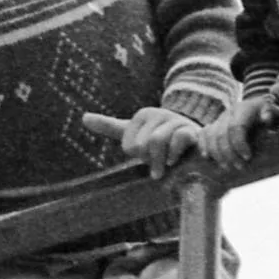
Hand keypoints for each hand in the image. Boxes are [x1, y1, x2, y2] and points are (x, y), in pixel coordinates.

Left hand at [82, 105, 200, 178]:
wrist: (195, 146)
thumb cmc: (162, 141)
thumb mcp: (134, 133)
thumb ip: (110, 126)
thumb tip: (84, 117)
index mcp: (142, 115)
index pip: (130, 146)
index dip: (139, 156)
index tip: (150, 152)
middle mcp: (158, 114)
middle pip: (142, 146)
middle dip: (152, 159)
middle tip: (161, 158)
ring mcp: (175, 121)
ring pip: (157, 143)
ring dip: (162, 161)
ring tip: (169, 165)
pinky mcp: (190, 130)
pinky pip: (178, 139)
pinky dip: (175, 154)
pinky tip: (176, 160)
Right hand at [199, 95, 274, 170]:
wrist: (256, 106)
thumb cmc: (265, 112)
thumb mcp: (270, 110)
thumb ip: (269, 114)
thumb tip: (266, 119)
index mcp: (242, 109)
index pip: (236, 128)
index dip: (240, 144)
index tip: (248, 157)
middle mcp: (228, 113)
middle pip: (221, 135)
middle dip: (229, 154)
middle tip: (240, 167)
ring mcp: (219, 119)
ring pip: (211, 136)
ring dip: (217, 154)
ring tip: (226, 167)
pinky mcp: (214, 125)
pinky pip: (203, 134)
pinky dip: (203, 145)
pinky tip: (207, 157)